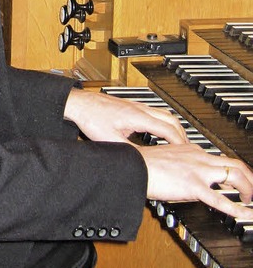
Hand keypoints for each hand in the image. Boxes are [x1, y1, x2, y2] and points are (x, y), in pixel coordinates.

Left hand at [63, 88, 187, 144]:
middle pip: (171, 120)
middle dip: (182, 134)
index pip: (168, 130)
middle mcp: (140, 109)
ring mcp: (136, 106)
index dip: (180, 143)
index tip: (187, 154)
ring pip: (164, 114)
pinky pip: (155, 113)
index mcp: (138, 117)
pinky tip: (159, 132)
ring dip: (174, 127)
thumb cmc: (91, 118)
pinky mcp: (131, 106)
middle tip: (187, 149)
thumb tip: (143, 164)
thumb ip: (130, 152)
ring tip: (178, 141)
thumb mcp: (111, 141)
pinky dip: (164, 123)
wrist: (80, 103)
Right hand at [137, 143, 252, 217]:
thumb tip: (186, 177)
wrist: (134, 166)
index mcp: (192, 151)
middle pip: (235, 163)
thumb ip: (181, 165)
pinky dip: (239, 210)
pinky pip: (221, 200)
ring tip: (251, 200)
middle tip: (252, 189)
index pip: (220, 158)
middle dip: (249, 177)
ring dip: (249, 188)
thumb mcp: (167, 159)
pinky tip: (247, 215)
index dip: (233, 170)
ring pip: (235, 175)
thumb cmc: (143, 164)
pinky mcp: (194, 186)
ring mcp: (198, 171)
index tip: (236, 180)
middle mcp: (199, 157)